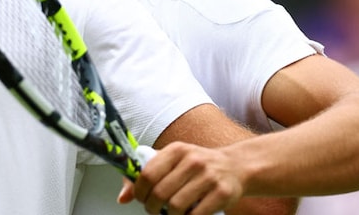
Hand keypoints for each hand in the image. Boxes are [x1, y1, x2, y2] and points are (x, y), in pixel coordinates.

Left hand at [117, 141, 242, 214]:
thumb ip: (147, 175)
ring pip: (176, 206)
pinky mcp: (223, 192)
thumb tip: (122, 197)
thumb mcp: (173, 162)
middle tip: (155, 210)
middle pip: (160, 193)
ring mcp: (209, 176)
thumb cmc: (198, 166)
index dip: (139, 192)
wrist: (236, 166)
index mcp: (176, 150)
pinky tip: (188, 214)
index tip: (141, 199)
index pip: (147, 174)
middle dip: (152, 207)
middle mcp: (192, 160)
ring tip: (172, 213)